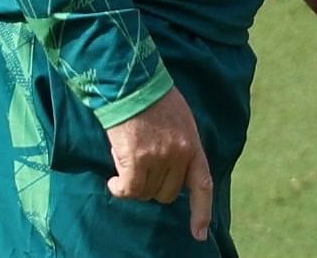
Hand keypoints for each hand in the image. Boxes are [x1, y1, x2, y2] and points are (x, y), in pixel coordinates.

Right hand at [103, 86, 212, 240]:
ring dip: (134, 185)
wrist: (132, 83)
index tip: (200, 234)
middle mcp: (179, 154)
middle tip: (141, 169)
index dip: (202, 212)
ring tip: (126, 164)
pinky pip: (128, 190)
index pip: (202, 185)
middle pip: (167, 194)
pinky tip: (113, 181)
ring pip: (146, 193)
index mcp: (193, 145)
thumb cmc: (154, 98)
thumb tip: (173, 170)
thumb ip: (180, 146)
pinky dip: (119, 189)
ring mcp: (158, 158)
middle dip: (153, 187)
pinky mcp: (136, 160)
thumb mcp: (181, 120)